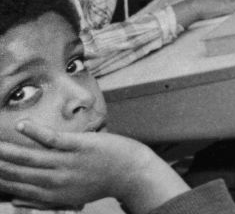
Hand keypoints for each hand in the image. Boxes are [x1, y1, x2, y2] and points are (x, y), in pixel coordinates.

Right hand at [0, 121, 187, 213]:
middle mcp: (55, 181)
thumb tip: (16, 199)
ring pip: (30, 157)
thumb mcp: (69, 197)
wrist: (131, 172)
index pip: (15, 187)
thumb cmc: (99, 182)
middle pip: (18, 172)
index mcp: (51, 195)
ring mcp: (68, 162)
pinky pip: (54, 139)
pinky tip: (21, 125)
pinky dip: (36, 132)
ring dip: (7, 150)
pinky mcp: (81, 146)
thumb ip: (42, 199)